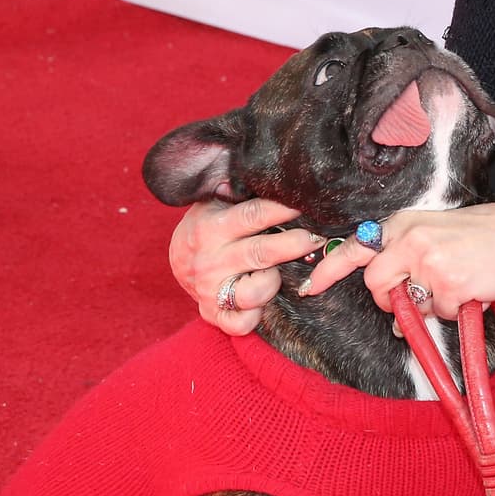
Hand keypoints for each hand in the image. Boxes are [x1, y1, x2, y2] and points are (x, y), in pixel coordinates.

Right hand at [169, 198, 319, 335]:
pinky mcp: (213, 314)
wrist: (178, 262)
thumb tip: (267, 172)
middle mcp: (210, 260)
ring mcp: (211, 290)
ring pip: (255, 292)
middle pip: (261, 253)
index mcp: (212, 227)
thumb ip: (238, 193)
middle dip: (295, 245)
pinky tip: (264, 302)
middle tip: (317, 238)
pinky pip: (242, 323)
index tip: (308, 205)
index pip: (253, 215)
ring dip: (275, 282)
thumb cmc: (208, 227)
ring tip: (280, 271)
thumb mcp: (214, 204)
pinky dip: (257, 316)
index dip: (283, 209)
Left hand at [299, 203, 494, 319]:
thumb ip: (408, 257)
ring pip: (410, 304)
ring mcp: (428, 263)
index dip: (329, 270)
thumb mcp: (437, 231)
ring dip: (432, 305)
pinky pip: (440, 313)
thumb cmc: (485, 235)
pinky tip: (473, 290)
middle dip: (389, 301)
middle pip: (375, 284)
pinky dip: (456, 309)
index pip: (355, 247)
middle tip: (414, 300)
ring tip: (458, 284)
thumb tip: (392, 302)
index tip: (310, 287)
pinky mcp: (448, 285)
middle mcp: (410, 240)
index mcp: (404, 224)